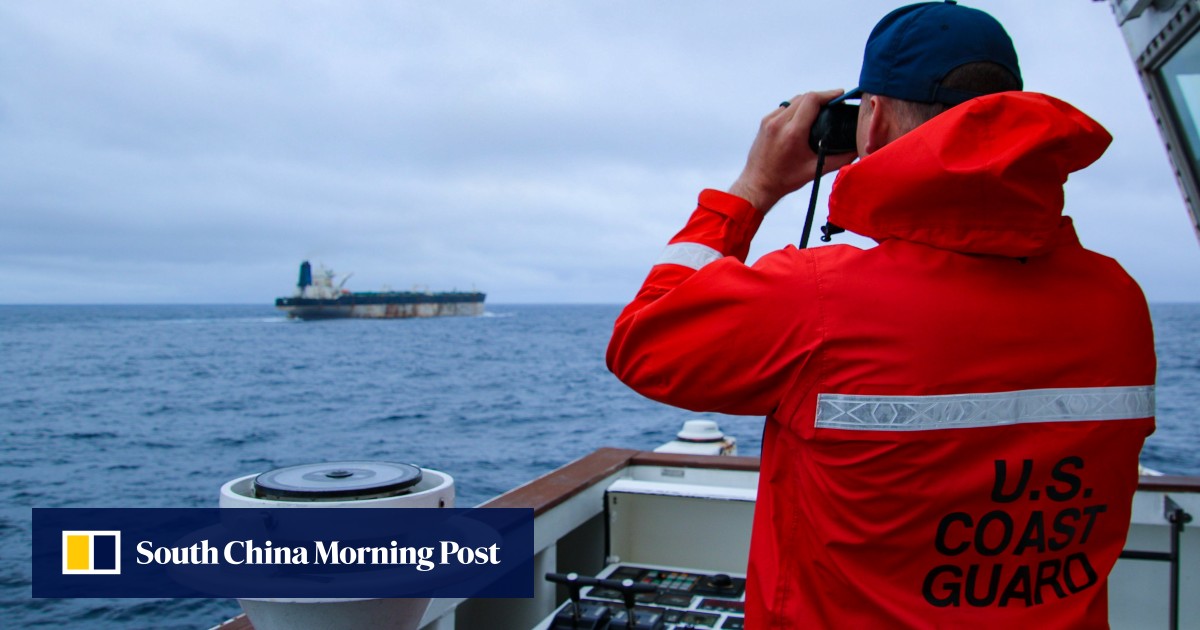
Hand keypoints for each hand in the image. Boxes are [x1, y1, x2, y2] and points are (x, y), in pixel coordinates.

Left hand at [727, 89, 857, 213]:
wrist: (758, 184)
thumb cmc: (784, 180)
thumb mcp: (815, 170)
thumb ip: (840, 159)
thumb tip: (857, 150)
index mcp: (792, 133)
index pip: (812, 100)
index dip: (829, 94)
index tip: (840, 95)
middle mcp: (779, 123)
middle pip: (804, 97)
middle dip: (821, 97)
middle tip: (834, 104)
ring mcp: (769, 121)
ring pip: (793, 100)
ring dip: (808, 101)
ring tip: (821, 108)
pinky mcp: (765, 122)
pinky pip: (784, 107)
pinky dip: (796, 107)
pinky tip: (804, 116)